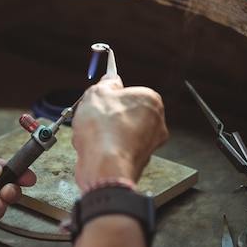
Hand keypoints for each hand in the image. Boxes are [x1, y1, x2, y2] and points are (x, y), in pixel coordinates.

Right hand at [71, 73, 168, 190]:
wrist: (104, 166)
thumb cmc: (104, 130)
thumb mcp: (97, 93)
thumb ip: (106, 83)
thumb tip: (111, 80)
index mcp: (151, 101)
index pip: (130, 92)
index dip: (111, 96)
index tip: (100, 98)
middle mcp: (156, 123)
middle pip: (125, 113)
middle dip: (107, 115)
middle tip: (92, 115)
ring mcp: (148, 144)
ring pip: (120, 132)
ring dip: (104, 132)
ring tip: (90, 134)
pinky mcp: (137, 161)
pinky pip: (117, 149)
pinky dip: (106, 148)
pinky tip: (94, 148)